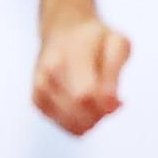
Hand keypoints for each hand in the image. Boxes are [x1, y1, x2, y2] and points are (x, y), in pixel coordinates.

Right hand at [34, 16, 131, 135]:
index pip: (85, 96)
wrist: (63, 29)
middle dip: (103, 114)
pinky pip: (68, 127)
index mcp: (71, 56)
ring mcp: (40, 89)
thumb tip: (113, 106)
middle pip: (81, 116)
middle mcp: (50, 74)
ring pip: (75, 126)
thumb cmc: (96, 39)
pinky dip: (81, 121)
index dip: (106, 106)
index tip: (121, 101)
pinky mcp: (37, 101)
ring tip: (97, 100)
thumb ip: (115, 73)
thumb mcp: (116, 43)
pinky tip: (83, 104)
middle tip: (110, 98)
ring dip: (93, 120)